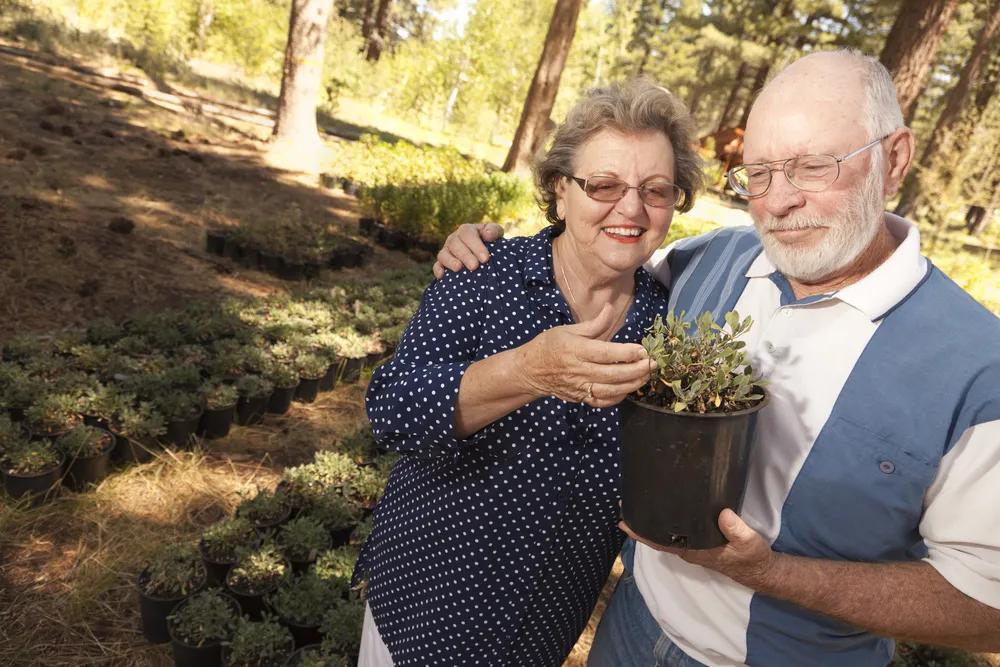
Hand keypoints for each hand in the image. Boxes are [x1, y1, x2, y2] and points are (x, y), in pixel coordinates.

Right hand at [433, 222, 504, 278]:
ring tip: (459, 268)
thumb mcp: (496, 234)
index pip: (468, 234)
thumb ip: (494, 231)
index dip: (476, 246)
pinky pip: (437, 265)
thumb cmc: (491, 243)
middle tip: (474, 266)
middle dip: (465, 255)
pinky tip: (442, 276)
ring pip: (443, 254)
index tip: (485, 258)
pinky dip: (438, 270)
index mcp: (466, 230)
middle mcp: (454, 239)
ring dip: (450, 261)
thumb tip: (487, 234)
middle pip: (455, 244)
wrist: (484, 254)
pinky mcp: (442, 263)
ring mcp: (446, 251)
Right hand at [512, 303, 655, 407]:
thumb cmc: (549, 346)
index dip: (627, 352)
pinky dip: (618, 397)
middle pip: (613, 374)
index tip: (643, 350)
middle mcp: (579, 370)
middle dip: (636, 370)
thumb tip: (610, 308)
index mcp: (576, 350)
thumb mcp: (568, 329)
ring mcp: (580, 387)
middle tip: (653, 364)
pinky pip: (602, 402)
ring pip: (611, 390)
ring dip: (632, 384)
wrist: (530, 371)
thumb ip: (594, 324)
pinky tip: (628, 388)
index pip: (606, 353)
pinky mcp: (580, 398)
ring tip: (646, 376)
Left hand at [619, 509, 779, 589]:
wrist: (761, 569)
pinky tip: (661, 509)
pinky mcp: (700, 540)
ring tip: (637, 502)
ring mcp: (693, 546)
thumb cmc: (752, 557)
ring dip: (651, 522)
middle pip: (657, 537)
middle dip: (640, 523)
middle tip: (625, 504)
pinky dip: (664, 522)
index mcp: (695, 551)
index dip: (641, 534)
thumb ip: (736, 529)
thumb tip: (723, 514)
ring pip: (665, 534)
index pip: (660, 543)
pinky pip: (676, 531)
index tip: (624, 522)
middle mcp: (689, 549)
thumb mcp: (748, 542)